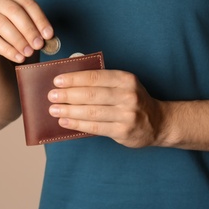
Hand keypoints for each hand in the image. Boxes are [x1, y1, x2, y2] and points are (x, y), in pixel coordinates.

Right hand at [0, 0, 53, 62]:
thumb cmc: (12, 30)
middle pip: (14, 11)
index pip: (27, 3)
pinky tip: (19, 58)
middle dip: (29, 30)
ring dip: (18, 40)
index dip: (40, 19)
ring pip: (2, 24)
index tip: (49, 35)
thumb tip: (50, 39)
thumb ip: (37, 30)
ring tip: (29, 53)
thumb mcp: (26, 26)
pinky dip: (8, 50)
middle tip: (39, 45)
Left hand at [48, 70, 163, 147]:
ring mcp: (127, 115)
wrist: (157, 122)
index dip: (74, 79)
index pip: (95, 77)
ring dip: (69, 110)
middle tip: (51, 96)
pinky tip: (65, 121)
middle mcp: (128, 95)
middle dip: (68, 95)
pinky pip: (95, 127)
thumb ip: (101, 80)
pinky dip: (77, 124)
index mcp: (126, 79)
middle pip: (91, 95)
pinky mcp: (123, 131)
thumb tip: (70, 78)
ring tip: (54, 109)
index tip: (57, 81)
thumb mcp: (123, 84)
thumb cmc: (132, 100)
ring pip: (92, 112)